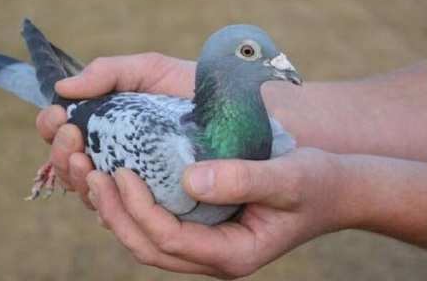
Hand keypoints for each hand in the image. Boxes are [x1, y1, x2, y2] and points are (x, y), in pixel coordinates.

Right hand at [35, 53, 195, 202]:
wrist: (238, 106)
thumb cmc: (192, 88)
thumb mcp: (150, 72)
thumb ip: (109, 73)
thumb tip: (62, 88)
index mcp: (107, 129)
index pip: (66, 136)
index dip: (52, 128)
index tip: (57, 118)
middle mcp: (115, 160)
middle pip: (71, 170)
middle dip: (62, 155)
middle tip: (72, 136)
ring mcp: (134, 186)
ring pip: (91, 196)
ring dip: (78, 180)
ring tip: (86, 160)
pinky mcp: (157, 207)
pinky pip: (124, 217)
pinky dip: (110, 205)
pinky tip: (112, 186)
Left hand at [86, 148, 349, 277]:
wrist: (335, 190)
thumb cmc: (317, 184)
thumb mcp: (289, 177)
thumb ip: (245, 179)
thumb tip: (190, 180)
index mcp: (232, 253)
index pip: (169, 241)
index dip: (138, 209)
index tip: (120, 170)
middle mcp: (211, 255)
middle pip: (147, 247)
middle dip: (114, 212)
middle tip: (91, 173)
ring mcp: (204, 242)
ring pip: (145, 238)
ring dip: (114, 209)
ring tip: (91, 172)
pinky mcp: (200, 224)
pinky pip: (155, 221)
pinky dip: (131, 202)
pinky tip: (118, 173)